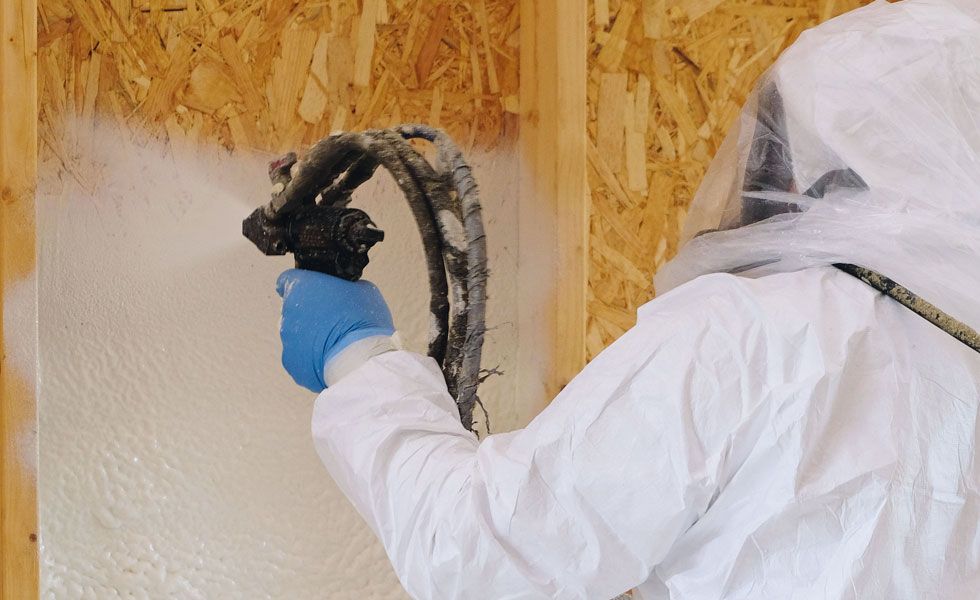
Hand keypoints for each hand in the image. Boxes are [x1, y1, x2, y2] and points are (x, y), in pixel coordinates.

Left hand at [277, 269, 394, 391]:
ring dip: (312, 336)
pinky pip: (302, 357)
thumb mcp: (363, 289)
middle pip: (295, 310)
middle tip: (335, 320)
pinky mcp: (293, 364)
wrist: (359, 360)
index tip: (309, 291)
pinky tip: (333, 357)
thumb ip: (344, 288)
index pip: (287, 279)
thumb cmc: (361, 323)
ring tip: (337, 342)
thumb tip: (344, 294)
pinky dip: (313, 357)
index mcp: (301, 287)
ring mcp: (288, 341)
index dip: (301, 285)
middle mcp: (288, 313)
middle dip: (311, 314)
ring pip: (297, 336)